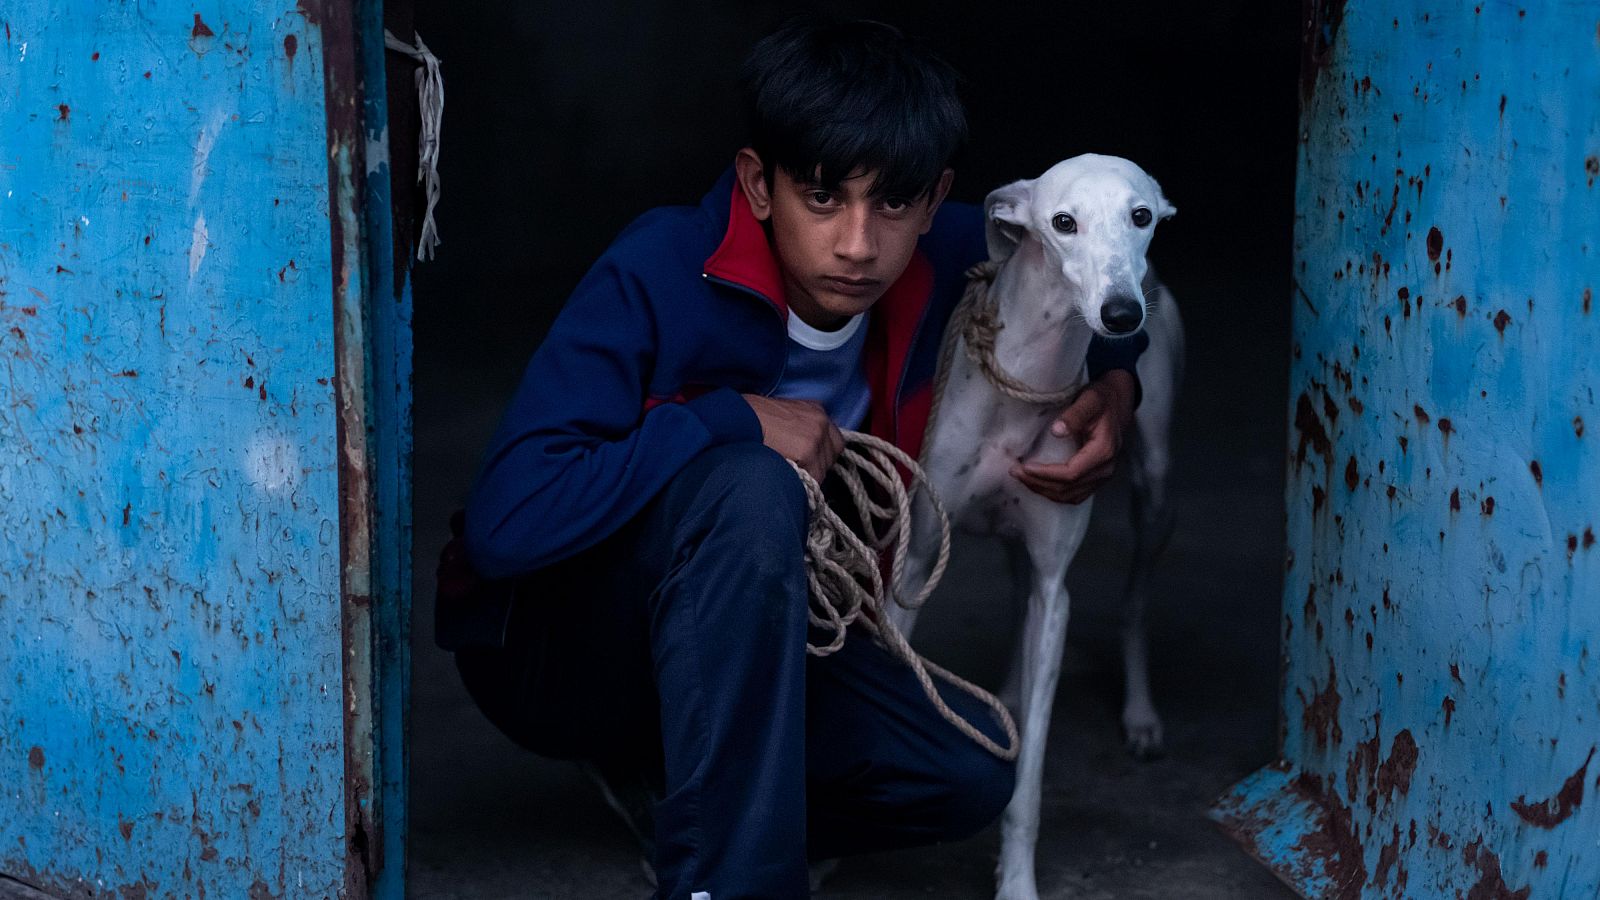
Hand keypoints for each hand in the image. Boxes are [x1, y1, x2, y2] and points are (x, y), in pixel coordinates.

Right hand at [742, 394, 843, 482]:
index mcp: (815, 410)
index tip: (808, 463)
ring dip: (807, 476)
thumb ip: (798, 430)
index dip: (821, 456)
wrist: (735, 417)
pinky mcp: (806, 451)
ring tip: (786, 474)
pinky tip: (783, 477)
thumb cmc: (750, 418)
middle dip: (815, 467)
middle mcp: (821, 421)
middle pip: (830, 458)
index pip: (833, 441)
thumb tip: (802, 453)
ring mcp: (815, 436)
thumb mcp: (781, 415)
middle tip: (795, 472)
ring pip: (822, 471)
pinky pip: (811, 479)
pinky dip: (799, 483)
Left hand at [1010, 369, 1136, 503]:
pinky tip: (1038, 483)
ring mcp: (1102, 477)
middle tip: (1014, 472)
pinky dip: (1055, 492)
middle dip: (1038, 483)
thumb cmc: (1102, 399)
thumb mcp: (1089, 400)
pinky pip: (1075, 494)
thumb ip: (1075, 415)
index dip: (1045, 474)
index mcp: (1103, 452)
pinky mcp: (1097, 478)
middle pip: (1068, 489)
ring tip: (1022, 479)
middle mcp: (1105, 469)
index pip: (1071, 473)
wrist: (1117, 403)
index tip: (1023, 467)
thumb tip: (1056, 431)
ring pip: (1070, 496)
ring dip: (1044, 490)